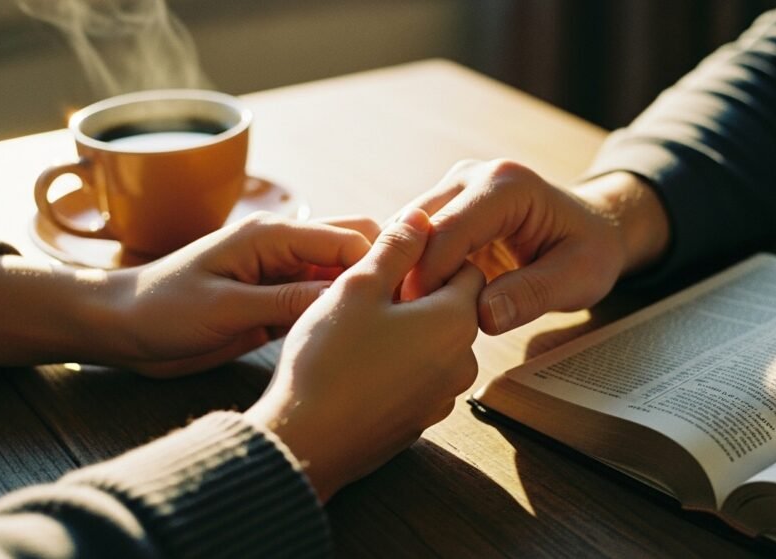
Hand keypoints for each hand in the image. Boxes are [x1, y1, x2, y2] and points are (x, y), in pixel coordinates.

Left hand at [105, 213, 379, 375]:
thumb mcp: (224, 308)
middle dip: (383, 272)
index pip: (348, 239)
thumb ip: (285, 301)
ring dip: (364, 294)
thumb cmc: (160, 310)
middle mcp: (283, 249)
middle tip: (403, 315)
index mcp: (272, 236)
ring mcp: (281, 275)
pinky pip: (320, 301)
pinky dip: (340, 314)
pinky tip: (358, 338)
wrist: (121, 328)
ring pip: (342, 275)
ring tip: (391, 328)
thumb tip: (347, 299)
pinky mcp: (276, 302)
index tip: (407, 300)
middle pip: (355, 246)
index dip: (382, 264)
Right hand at [245, 209, 484, 500]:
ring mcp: (443, 395)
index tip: (394, 258)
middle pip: (454, 307)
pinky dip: (400, 362)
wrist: (306, 442)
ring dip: (408, 328)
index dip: (433, 256)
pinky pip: (419, 376)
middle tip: (371, 290)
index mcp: (456, 321)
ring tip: (360, 326)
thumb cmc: (330, 359)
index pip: (469, 267)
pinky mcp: (421, 419)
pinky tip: (359, 361)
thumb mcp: (358, 287)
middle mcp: (463, 361)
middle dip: (420, 293)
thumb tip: (421, 215)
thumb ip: (396, 248)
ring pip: (435, 342)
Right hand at [398, 160, 669, 333]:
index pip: (449, 230)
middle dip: (407, 275)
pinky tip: (414, 303)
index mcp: (506, 185)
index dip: (430, 277)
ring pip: (403, 232)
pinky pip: (410, 239)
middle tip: (408, 324)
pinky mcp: (443, 207)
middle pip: (415, 227)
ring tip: (409, 315)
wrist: (592, 228)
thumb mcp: (580, 277)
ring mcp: (453, 188)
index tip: (423, 319)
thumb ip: (533, 294)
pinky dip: (407, 269)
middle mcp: (472, 176)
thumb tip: (482, 315)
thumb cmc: (589, 250)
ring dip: (402, 272)